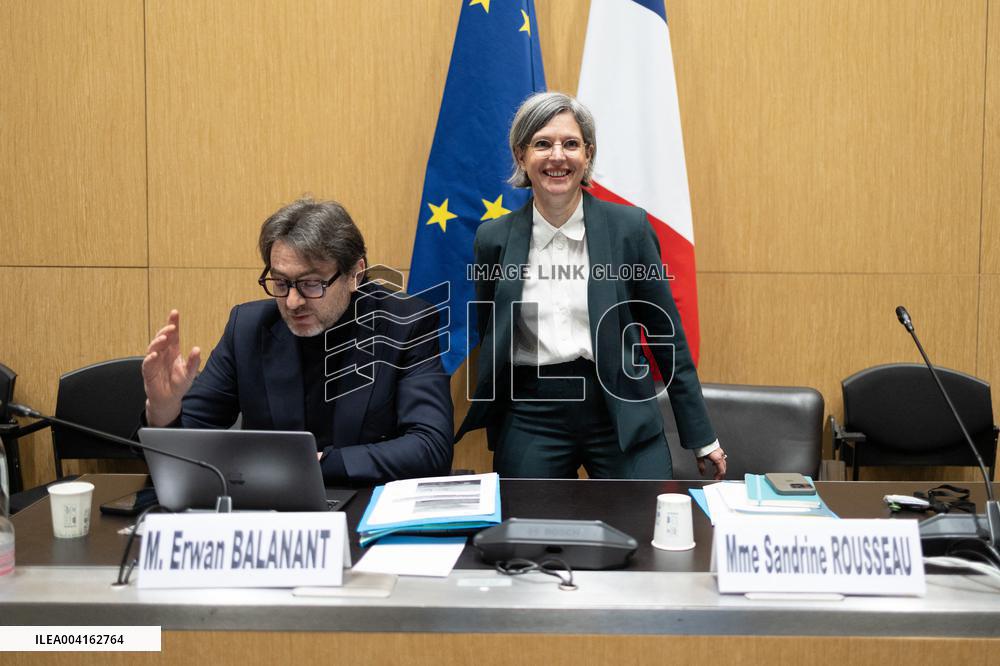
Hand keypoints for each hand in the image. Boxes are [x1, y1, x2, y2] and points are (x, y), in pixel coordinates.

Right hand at [142, 310, 200, 426]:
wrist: (169, 399)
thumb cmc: (179, 384)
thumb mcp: (190, 372)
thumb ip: (193, 362)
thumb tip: (197, 349)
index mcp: (173, 351)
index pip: (172, 334)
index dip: (173, 323)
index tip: (175, 312)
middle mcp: (163, 353)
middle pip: (162, 338)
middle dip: (165, 330)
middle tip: (172, 327)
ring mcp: (154, 361)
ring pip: (153, 347)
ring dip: (158, 342)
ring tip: (164, 337)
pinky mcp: (148, 371)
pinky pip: (147, 363)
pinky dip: (150, 358)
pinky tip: (154, 355)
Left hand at [697, 448, 726, 480]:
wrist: (702, 436)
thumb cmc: (702, 445)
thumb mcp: (699, 457)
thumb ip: (701, 466)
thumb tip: (702, 473)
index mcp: (717, 458)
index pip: (721, 470)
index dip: (719, 476)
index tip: (716, 479)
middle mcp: (720, 455)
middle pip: (723, 466)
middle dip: (721, 473)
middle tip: (718, 478)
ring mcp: (720, 451)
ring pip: (723, 462)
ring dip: (720, 468)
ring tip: (717, 472)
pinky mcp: (718, 449)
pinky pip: (721, 457)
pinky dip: (719, 462)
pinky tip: (715, 463)